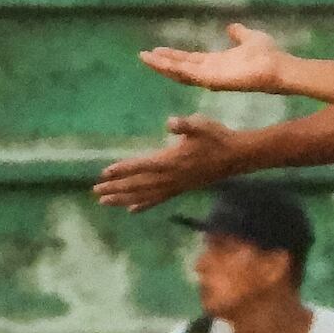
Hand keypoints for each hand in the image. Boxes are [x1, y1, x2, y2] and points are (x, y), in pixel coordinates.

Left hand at [93, 115, 248, 211]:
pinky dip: (144, 205)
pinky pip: (158, 200)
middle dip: (116, 188)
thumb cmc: (217, 137)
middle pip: (137, 184)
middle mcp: (170, 176)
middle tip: (95, 191)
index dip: (123, 169)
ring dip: (123, 198)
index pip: (141, 166)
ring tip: (103, 202)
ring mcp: (175, 185)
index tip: (105, 172)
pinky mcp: (181, 190)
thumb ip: (185, 124)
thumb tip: (171, 121)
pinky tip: (131, 211)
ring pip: (144, 195)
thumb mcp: (202, 124)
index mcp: (171, 160)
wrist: (238, 156)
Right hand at [140, 24, 285, 93]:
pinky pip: (188, 75)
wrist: (278, 67)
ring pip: (179, 72)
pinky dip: (173, 69)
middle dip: (161, 62)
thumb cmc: (268, 55)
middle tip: (143, 55)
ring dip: (161, 66)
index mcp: (216, 62)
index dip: (173, 55)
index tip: (157, 50)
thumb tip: (231, 27)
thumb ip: (239, 34)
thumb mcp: (250, 38)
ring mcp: (208, 77)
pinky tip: (161, 63)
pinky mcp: (211, 81)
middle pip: (179, 67)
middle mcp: (208, 71)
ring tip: (145, 58)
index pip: (189, 59)